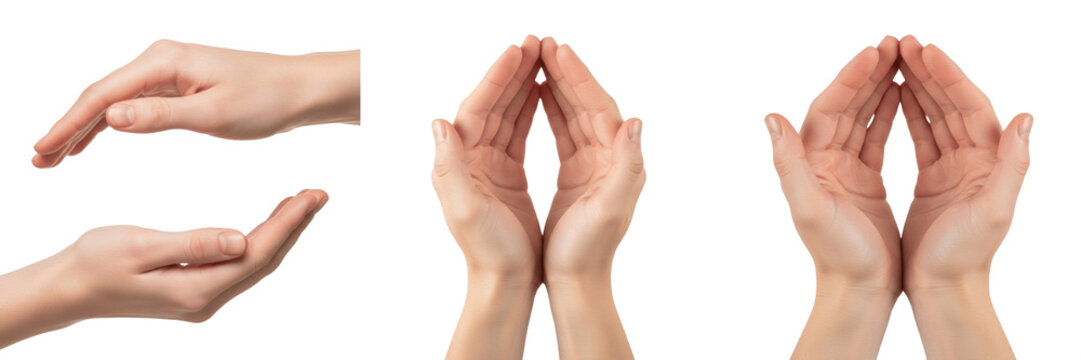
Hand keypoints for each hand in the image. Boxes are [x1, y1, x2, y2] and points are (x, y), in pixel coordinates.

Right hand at [0, 189, 327, 347]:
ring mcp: (201, 299)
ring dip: (279, 233)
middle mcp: (205, 300)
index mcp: (196, 290)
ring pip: (253, 263)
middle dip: (293, 226)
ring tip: (301, 203)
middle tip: (319, 193)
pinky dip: (258, 241)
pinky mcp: (194, 290)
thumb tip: (241, 240)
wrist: (66, 289)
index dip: (288, 223)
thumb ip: (193, 244)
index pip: (256, 253)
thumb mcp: (140, 247)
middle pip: (263, 260)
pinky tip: (266, 224)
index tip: (311, 195)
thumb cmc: (93, 263)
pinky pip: (238, 266)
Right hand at [32, 40, 359, 167]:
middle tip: (39, 161)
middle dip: (67, 128)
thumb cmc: (266, 100)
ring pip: (114, 101)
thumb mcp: (214, 115)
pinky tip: (92, 141)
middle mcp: (161, 60)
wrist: (300, 90)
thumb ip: (161, 117)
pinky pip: (134, 104)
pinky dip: (111, 124)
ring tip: (56, 157)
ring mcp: (169, 71)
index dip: (69, 125)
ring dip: (83, 128)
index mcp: (164, 63)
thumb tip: (110, 119)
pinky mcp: (179, 84)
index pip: (102, 96)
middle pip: (100, 96)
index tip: (43, 152)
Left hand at [432, 36, 541, 359]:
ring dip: (521, 84)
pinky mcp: (506, 174)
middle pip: (491, 103)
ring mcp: (488, 164)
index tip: (517, 50)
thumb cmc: (488, 251)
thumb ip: (448, 166)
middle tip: (534, 42)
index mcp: (460, 161)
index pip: (477, 108)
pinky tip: (542, 92)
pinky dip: (529, 108)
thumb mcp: (464, 210)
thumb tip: (438, 123)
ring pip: (506, 113)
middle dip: (512, 71)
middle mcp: (470, 158)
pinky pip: (518, 131)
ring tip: (541, 56)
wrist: (506, 283)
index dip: (496, 77)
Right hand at [538, 37, 641, 359]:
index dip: (579, 77)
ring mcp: (593, 163)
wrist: (579, 281)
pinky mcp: (578, 173)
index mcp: (616, 161)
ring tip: (539, 58)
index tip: (557, 51)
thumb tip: (636, 123)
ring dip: (559, 84)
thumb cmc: (589, 250)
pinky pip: (566, 129)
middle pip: (588, 103)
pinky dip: (553, 107)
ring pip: (576, 112)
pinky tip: (539, 93)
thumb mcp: (610, 209)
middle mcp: (610, 157)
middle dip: (567, 72)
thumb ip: (627, 165)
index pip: (599, 107)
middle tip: (544, 43)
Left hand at [767, 36, 901, 358]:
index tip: (874, 52)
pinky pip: (874, 137)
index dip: (849, 78)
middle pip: (845, 106)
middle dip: (867, 74)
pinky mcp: (863, 183)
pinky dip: (887, 113)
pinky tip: (903, 94)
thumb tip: (770, 117)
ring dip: (878, 87)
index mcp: (810, 163)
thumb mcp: (808, 207)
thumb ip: (788, 161)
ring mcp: (843, 171)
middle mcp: (822, 162)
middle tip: (893, 44)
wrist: (859, 291)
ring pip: (861, 117)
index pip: (828, 108)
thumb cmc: (836, 255)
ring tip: (901, 59)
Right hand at [898, 35, 1024, 357]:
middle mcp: (975, 159)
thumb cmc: (965, 257)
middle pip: (951, 103)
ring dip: (916, 84)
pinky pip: (922, 136)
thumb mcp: (995, 211)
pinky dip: (909, 112)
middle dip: (927, 71)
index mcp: (988, 161)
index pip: (970, 105)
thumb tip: (1027, 117)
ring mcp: (954, 168)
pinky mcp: (933, 181)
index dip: (947, 75)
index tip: (922, 50)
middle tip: (901, 42)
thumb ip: (1014, 163)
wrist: (944, 291)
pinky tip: (892, 96)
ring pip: (934, 115)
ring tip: (893, 58)